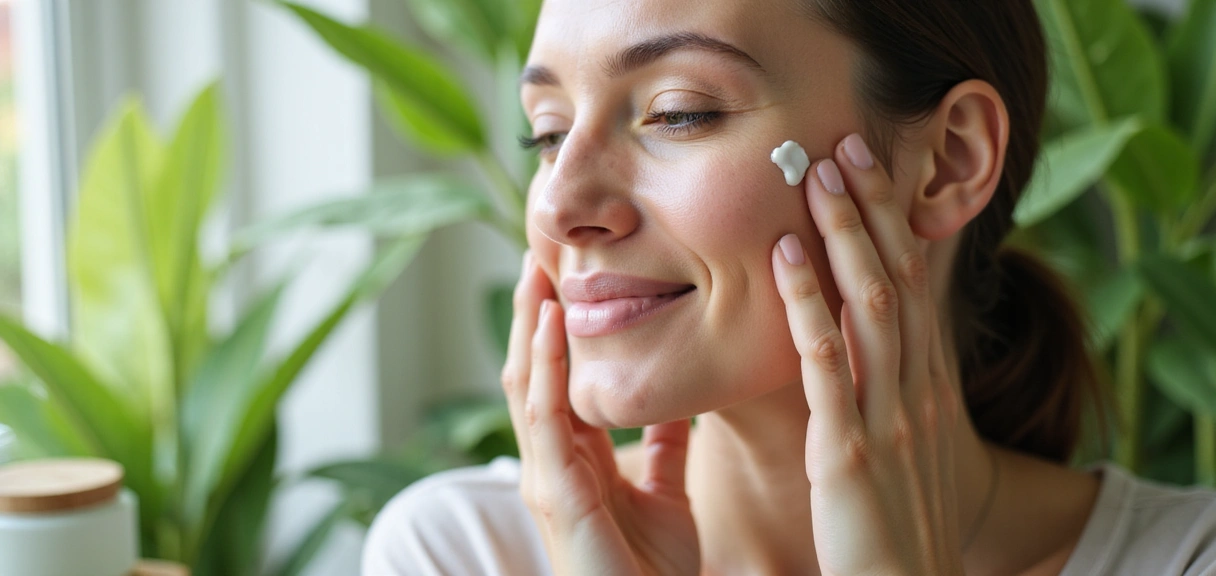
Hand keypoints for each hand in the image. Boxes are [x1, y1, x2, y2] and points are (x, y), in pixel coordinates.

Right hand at [501, 253, 700, 574]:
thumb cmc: (653, 567)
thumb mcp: (664, 491)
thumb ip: (664, 445)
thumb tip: (677, 402)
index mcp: (573, 457)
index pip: (555, 377)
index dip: (556, 328)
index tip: (565, 275)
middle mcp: (550, 460)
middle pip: (531, 369)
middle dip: (533, 313)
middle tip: (540, 252)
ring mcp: (545, 474)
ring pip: (526, 383)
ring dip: (530, 325)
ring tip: (537, 270)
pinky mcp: (554, 491)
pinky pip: (544, 417)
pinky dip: (545, 366)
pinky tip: (551, 324)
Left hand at [771, 134, 964, 575]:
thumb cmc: (891, 527)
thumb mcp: (900, 449)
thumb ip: (882, 396)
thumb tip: (850, 351)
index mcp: (926, 388)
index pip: (914, 286)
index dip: (895, 223)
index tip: (872, 169)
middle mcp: (916, 390)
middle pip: (899, 277)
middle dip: (874, 207)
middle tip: (846, 144)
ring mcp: (888, 416)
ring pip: (871, 302)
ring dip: (846, 232)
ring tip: (818, 173)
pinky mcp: (851, 449)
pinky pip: (828, 361)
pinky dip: (808, 302)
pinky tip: (785, 257)